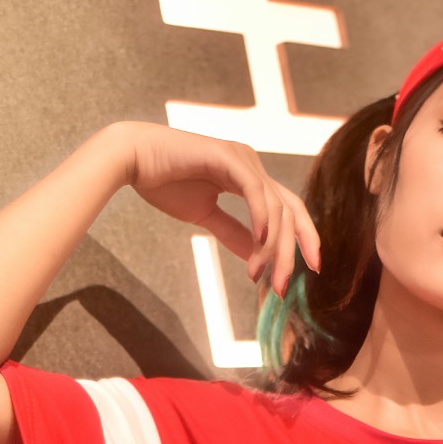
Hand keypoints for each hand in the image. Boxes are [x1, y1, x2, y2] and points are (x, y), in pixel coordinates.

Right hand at [121, 123, 320, 297]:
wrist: (132, 159)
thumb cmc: (164, 182)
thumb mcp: (205, 215)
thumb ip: (233, 233)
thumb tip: (255, 257)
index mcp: (249, 177)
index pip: (288, 209)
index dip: (303, 239)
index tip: (310, 270)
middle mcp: (251, 164)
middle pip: (289, 212)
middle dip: (291, 253)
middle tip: (283, 288)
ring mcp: (241, 158)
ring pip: (275, 207)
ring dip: (271, 246)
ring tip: (259, 275)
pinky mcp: (227, 156)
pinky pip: (254, 191)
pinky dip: (261, 218)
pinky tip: (260, 242)